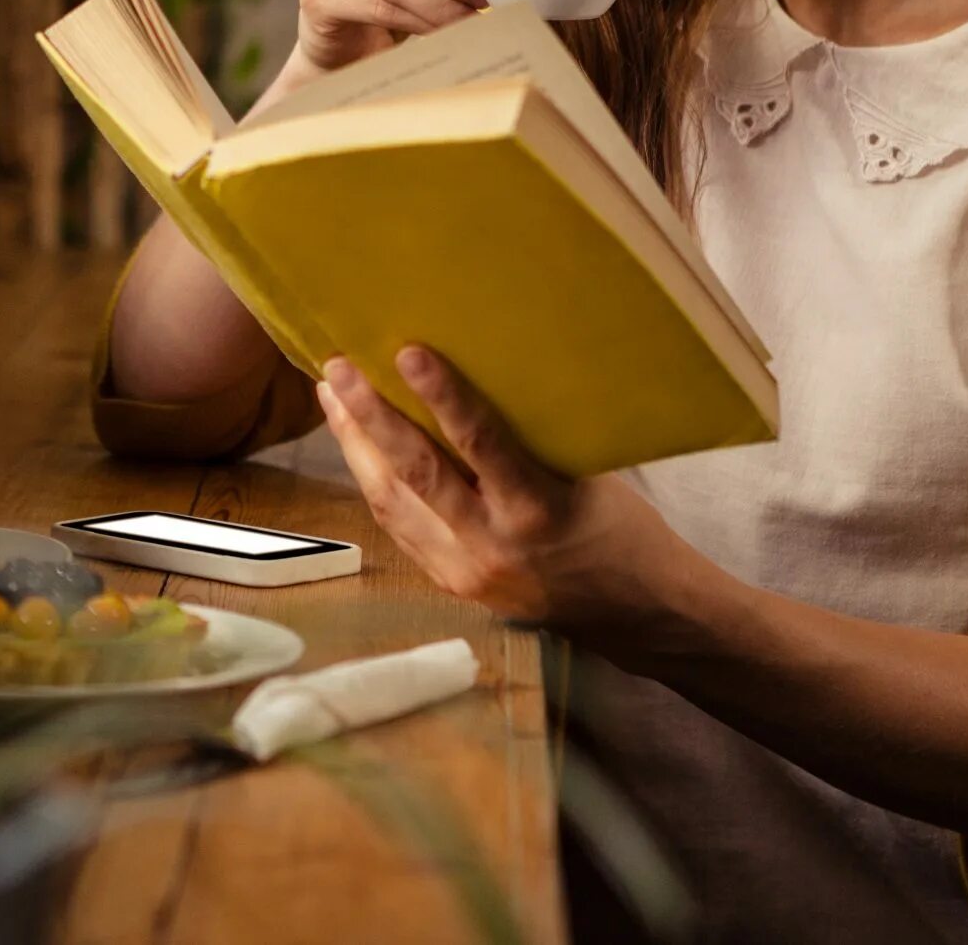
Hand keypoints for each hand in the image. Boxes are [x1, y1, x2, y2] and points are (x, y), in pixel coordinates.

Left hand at [316, 346, 697, 631]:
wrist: (635, 614)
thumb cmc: (620, 528)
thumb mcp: (585, 475)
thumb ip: (529, 439)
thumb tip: (475, 376)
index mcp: (538, 510)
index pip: (481, 444)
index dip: (442, 397)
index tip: (409, 352)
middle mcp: (493, 544)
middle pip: (416, 474)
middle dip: (369, 417)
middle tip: (337, 367)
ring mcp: (465, 570)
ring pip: (392, 502)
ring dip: (356, 446)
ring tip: (332, 396)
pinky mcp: (451, 583)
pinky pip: (400, 526)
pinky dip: (374, 481)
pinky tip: (357, 447)